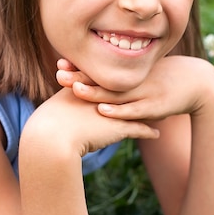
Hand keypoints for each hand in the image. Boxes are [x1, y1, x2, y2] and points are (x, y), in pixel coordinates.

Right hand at [23, 84, 158, 157]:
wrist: (53, 135)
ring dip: (150, 111)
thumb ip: (66, 98)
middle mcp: (106, 96)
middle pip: (129, 91)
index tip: (135, 79)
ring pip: (138, 109)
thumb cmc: (50, 122)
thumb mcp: (59, 105)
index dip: (123, 81)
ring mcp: (114, 111)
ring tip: (162, 111)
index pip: (112, 81)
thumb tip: (66, 96)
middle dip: (143, 90)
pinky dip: (148, 132)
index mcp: (92, 86)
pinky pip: (138, 129)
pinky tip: (157, 134)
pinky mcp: (118, 128)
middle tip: (157, 88)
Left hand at [56, 56, 213, 121]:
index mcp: (131, 72)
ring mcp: (145, 93)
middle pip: (104, 79)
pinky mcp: (154, 107)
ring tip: (75, 90)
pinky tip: (102, 110)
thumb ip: (127, 76)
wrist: (200, 83)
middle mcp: (135, 80)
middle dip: (81, 77)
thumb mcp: (146, 73)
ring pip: (116, 94)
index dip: (82, 67)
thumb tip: (105, 77)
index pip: (102, 69)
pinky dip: (118, 111)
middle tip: (59, 74)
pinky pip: (133, 111)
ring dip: (95, 93)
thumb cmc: (168, 79)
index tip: (61, 63)